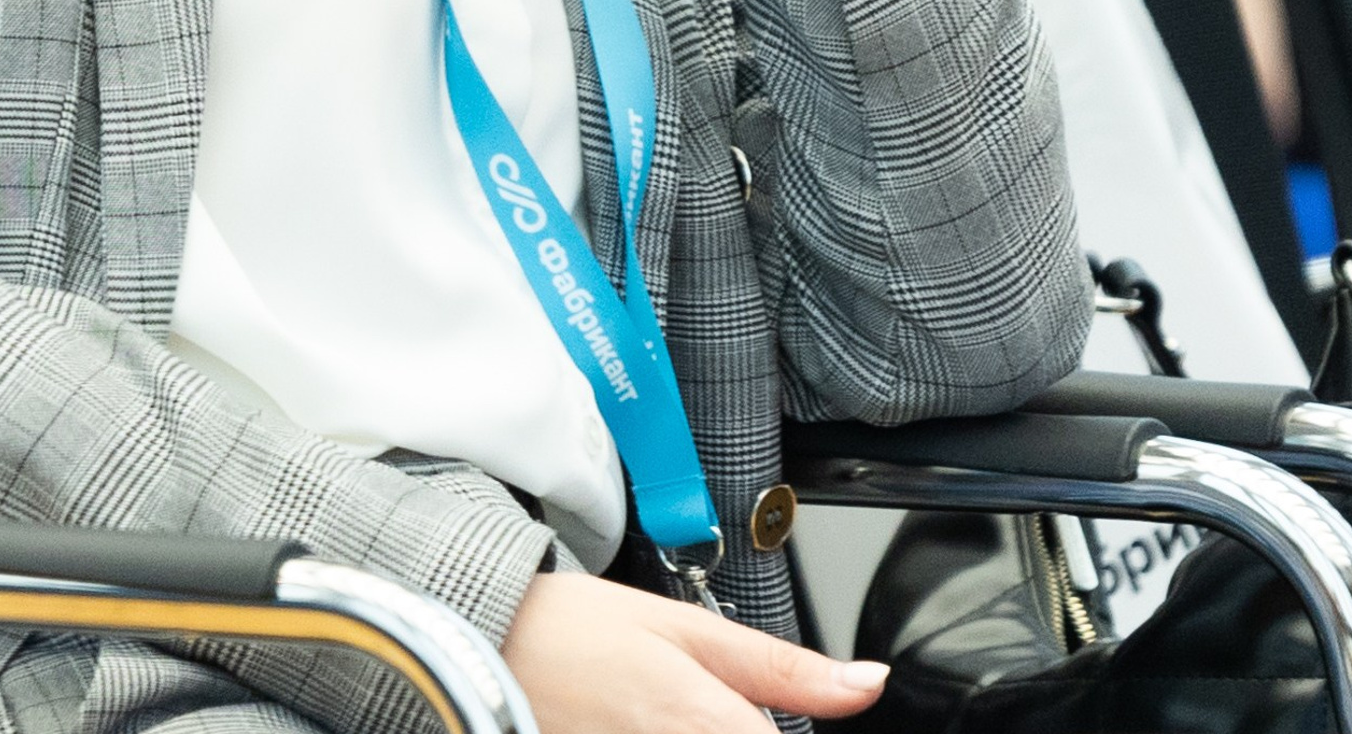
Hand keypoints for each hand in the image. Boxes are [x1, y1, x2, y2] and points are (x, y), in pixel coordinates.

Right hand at [500, 573, 887, 733]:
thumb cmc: (580, 631)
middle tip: (704, 702)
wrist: (482, 643)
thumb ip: (784, 668)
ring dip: (713, 733)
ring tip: (669, 707)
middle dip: (741, 727)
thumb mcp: (688, 628)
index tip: (754, 712)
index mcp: (704, 721)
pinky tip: (646, 723)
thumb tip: (869, 683)